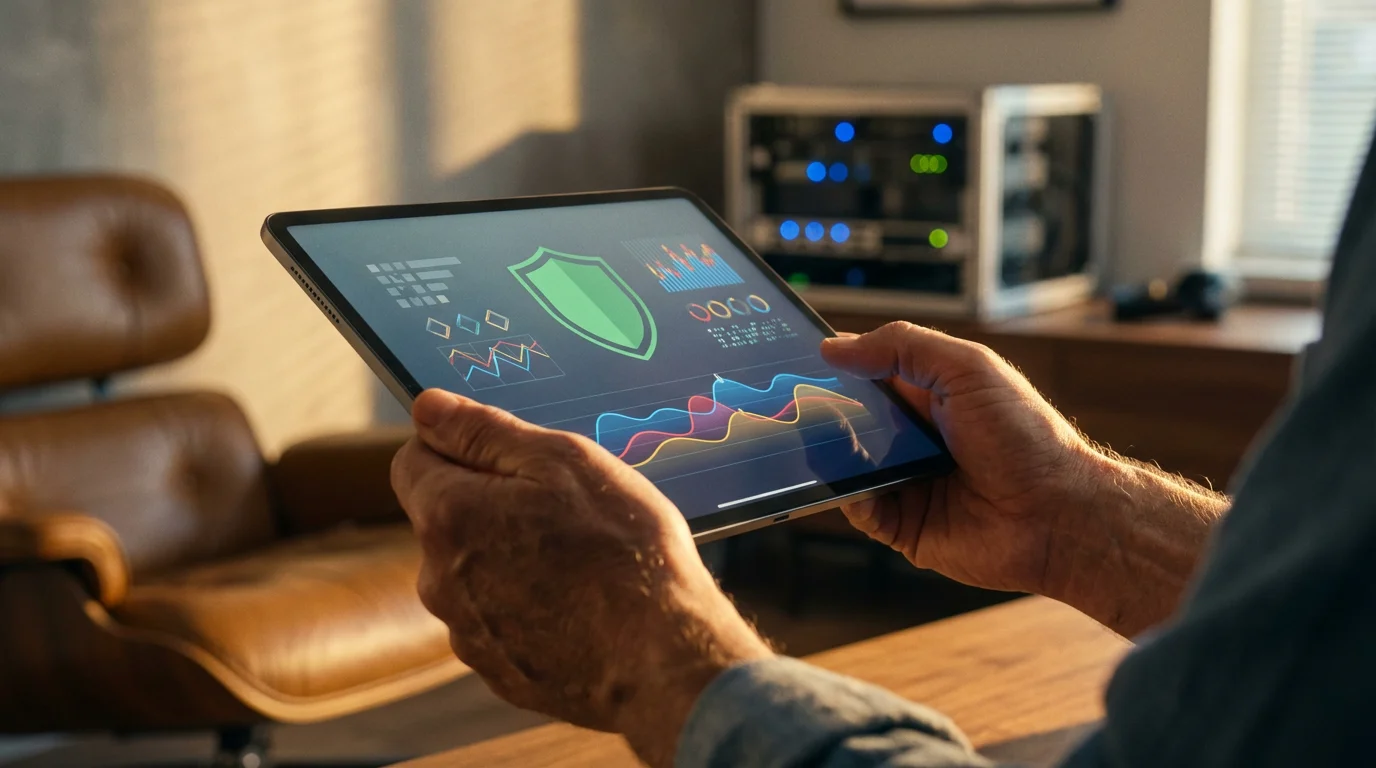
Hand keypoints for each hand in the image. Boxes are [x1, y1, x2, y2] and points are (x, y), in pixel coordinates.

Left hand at [391, 390, 770, 766]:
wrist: (663, 659)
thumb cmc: (623, 552)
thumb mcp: (563, 461)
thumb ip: (485, 431)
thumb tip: (428, 408)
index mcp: (448, 517)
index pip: (413, 460)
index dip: (459, 446)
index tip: (511, 456)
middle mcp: (439, 581)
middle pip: (447, 520)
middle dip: (491, 506)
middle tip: (563, 508)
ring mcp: (468, 634)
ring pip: (475, 573)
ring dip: (511, 559)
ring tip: (581, 562)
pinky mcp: (499, 672)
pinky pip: (502, 622)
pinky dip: (531, 608)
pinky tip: (582, 605)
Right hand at [820, 322, 1102, 595]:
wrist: (1060, 514)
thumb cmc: (1027, 437)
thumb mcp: (967, 369)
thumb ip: (903, 347)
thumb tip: (835, 347)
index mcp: (929, 397)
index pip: (868, 375)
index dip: (838, 367)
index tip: (802, 359)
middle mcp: (913, 440)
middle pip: (850, 421)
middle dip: (823, 410)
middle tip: (795, 399)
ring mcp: (906, 484)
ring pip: (846, 465)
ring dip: (830, 451)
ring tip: (819, 435)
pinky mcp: (903, 527)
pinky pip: (859, 509)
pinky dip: (848, 495)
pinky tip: (854, 480)